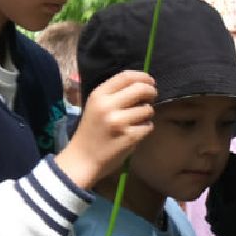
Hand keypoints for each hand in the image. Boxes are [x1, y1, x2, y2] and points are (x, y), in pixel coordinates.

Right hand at [58, 70, 156, 188]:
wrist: (83, 158)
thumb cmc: (92, 131)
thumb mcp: (96, 106)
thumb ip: (115, 94)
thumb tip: (142, 84)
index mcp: (99, 95)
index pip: (126, 76)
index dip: (142, 77)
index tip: (149, 82)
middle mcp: (108, 106)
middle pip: (141, 89)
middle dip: (151, 92)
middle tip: (151, 98)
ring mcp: (119, 122)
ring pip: (148, 109)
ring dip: (147, 114)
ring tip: (137, 120)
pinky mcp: (129, 137)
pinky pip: (148, 126)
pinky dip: (145, 129)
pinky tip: (135, 133)